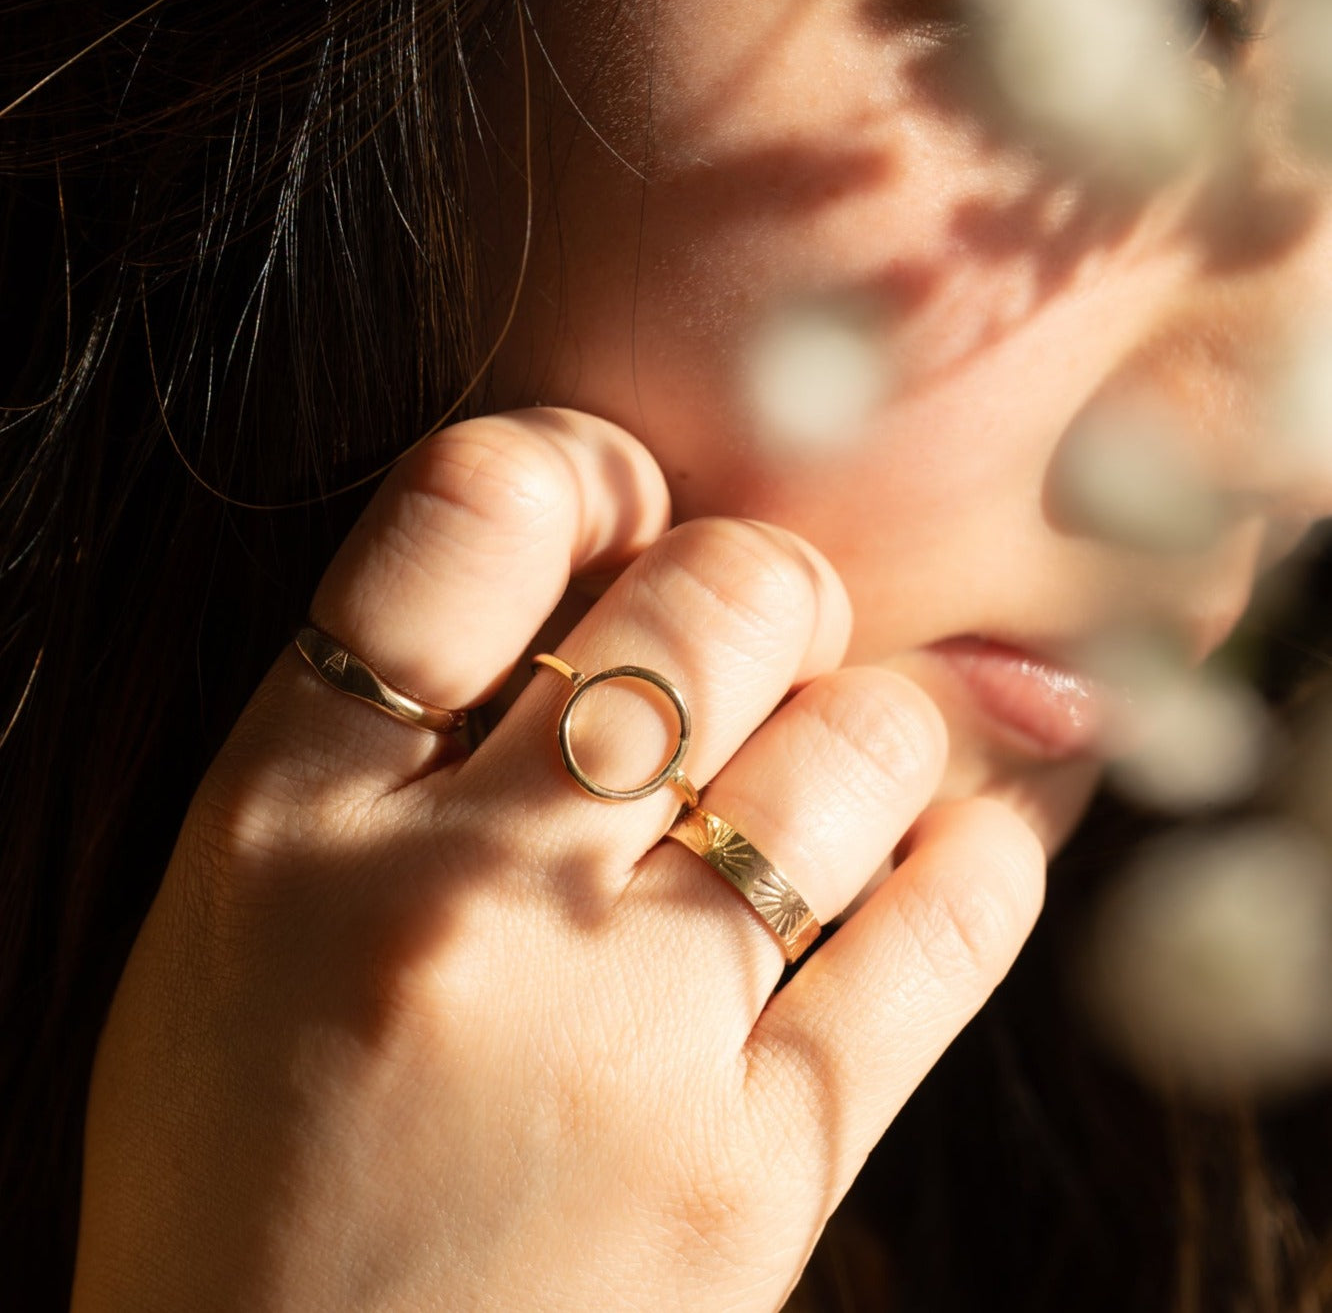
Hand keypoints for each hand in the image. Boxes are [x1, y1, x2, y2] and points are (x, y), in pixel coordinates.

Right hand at [72, 408, 1044, 1310]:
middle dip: (762, 589)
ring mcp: (621, 1039)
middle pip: (713, 600)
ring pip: (856, 746)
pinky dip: (981, 857)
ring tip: (832, 765)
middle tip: (757, 635)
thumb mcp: (234, 923)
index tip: (625, 512)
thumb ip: (378, 741)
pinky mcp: (759, 1173)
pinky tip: (957, 842)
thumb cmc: (250, 1172)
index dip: (580, 468)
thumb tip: (591, 579)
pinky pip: (941, 939)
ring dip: (875, 724)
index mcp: (288, 824)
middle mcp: (457, 905)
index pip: (473, 507)